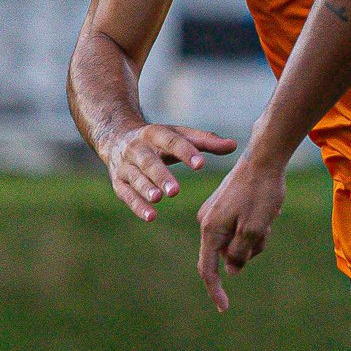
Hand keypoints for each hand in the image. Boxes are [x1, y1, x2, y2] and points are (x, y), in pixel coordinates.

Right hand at [98, 122, 237, 222]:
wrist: (116, 136)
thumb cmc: (159, 139)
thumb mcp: (179, 135)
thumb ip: (205, 141)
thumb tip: (234, 145)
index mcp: (155, 134)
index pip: (172, 142)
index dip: (186, 152)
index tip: (201, 165)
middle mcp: (137, 148)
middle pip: (149, 162)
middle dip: (161, 175)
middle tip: (175, 190)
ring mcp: (125, 165)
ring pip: (135, 177)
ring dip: (146, 189)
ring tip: (158, 199)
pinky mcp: (118, 181)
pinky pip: (126, 194)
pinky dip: (137, 206)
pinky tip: (151, 216)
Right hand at [194, 152, 288, 310]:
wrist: (263, 158)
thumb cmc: (261, 193)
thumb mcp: (255, 228)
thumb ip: (240, 253)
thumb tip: (231, 270)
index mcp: (211, 230)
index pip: (207, 269)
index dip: (216, 291)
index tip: (224, 308)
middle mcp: (207, 222)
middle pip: (228, 254)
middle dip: (249, 250)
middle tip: (266, 230)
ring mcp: (215, 213)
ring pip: (237, 241)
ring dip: (255, 237)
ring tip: (267, 216)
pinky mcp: (224, 206)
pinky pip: (239, 227)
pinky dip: (254, 226)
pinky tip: (265, 210)